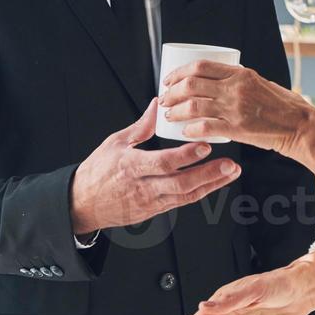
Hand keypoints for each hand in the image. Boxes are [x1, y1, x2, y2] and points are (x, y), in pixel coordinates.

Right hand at [71, 99, 240, 234]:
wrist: (83, 203)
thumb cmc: (98, 170)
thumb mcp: (115, 142)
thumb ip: (141, 126)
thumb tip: (158, 104)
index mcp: (131, 166)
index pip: (163, 162)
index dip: (186, 156)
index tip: (205, 146)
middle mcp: (143, 186)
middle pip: (181, 183)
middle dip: (208, 174)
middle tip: (230, 164)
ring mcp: (150, 202)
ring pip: (186, 195)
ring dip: (211, 184)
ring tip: (231, 172)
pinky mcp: (154, 210)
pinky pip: (182, 202)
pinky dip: (201, 191)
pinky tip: (216, 182)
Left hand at [156, 61, 306, 152]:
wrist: (300, 126)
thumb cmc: (285, 106)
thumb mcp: (262, 82)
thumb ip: (240, 82)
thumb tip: (219, 82)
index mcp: (241, 74)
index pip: (201, 66)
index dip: (179, 72)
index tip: (169, 79)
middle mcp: (235, 88)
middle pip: (191, 85)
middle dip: (172, 91)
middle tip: (165, 98)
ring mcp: (235, 109)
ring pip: (193, 106)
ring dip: (175, 111)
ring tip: (169, 115)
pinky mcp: (237, 129)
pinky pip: (205, 127)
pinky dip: (190, 129)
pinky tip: (184, 131)